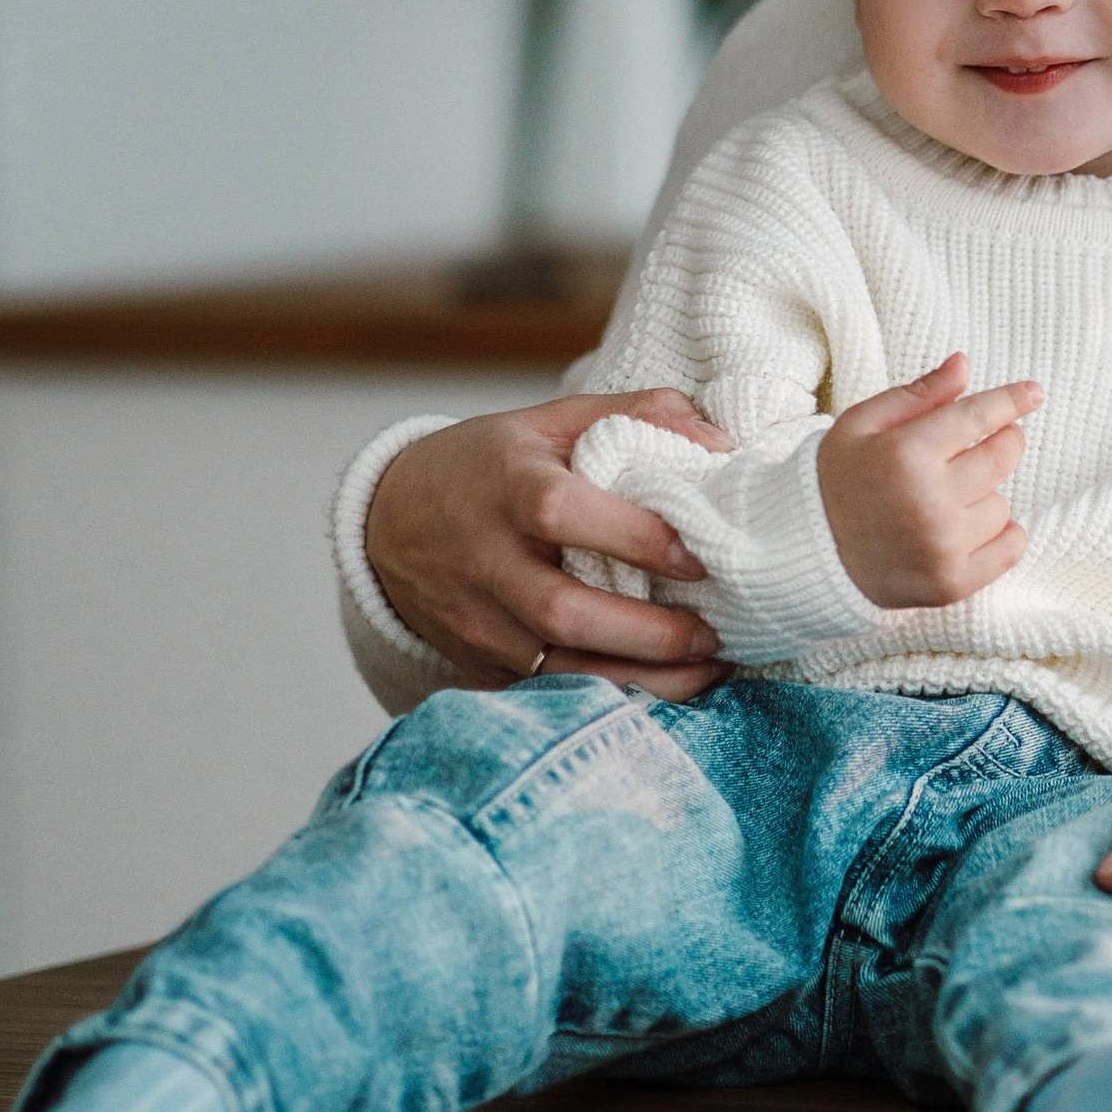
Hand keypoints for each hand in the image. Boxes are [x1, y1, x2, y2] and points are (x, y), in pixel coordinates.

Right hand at [365, 391, 732, 697]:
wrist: (389, 522)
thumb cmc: (492, 466)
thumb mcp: (553, 420)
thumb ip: (638, 415)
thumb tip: (722, 443)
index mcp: (507, 487)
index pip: (564, 514)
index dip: (637, 538)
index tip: (701, 558)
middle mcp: (485, 561)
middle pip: (564, 612)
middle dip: (650, 633)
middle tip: (714, 633)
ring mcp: (478, 621)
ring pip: (560, 667)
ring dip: (644, 678)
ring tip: (708, 669)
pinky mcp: (479, 665)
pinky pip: (550, 692)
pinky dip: (611, 696)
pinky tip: (665, 687)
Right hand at [816, 352, 1042, 609]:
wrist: (808, 555)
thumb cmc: (836, 482)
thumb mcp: (862, 424)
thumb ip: (917, 395)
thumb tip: (964, 365)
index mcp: (905, 454)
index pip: (977, 417)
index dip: (1011, 401)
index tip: (1034, 393)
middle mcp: (929, 501)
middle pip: (1002, 457)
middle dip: (1004, 440)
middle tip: (989, 441)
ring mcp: (943, 546)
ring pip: (1003, 504)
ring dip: (986, 495)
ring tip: (948, 498)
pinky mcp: (953, 583)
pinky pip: (1011, 548)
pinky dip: (1002, 534)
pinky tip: (971, 527)